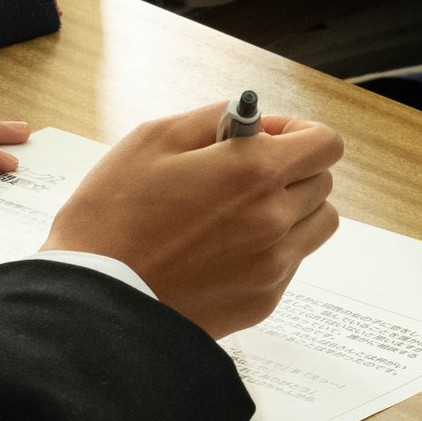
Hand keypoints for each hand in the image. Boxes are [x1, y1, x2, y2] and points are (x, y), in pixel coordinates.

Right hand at [41, 103, 343, 337]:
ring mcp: (272, 265)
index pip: (325, 144)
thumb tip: (251, 120)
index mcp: (255, 172)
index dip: (298, 134)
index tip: (268, 138)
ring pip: (315, 226)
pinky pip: (288, 264)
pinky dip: (269, 250)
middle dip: (291, 171)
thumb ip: (215, 119)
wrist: (96, 299)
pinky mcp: (262, 301)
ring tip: (240, 215)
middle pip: (322, 184)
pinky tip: (222, 250)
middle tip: (243, 177)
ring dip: (290, 212)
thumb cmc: (112, 217)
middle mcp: (275, 220)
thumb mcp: (154, 139)